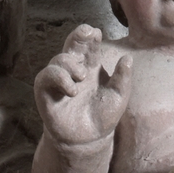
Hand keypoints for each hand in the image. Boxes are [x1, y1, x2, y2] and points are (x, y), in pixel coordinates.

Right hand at [34, 25, 132, 148]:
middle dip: (77, 35)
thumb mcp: (119, 97)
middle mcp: (73, 70)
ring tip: (82, 77)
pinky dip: (58, 77)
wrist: (89, 140)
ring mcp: (59, 80)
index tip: (97, 33)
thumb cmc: (103, 116)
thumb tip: (128, 59)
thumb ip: (123, 78)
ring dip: (70, 64)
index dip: (90, 35)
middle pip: (71, 44)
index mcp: (90, 66)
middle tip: (87, 32)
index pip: (88, 45)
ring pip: (58, 59)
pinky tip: (72, 89)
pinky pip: (46, 76)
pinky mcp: (46, 92)